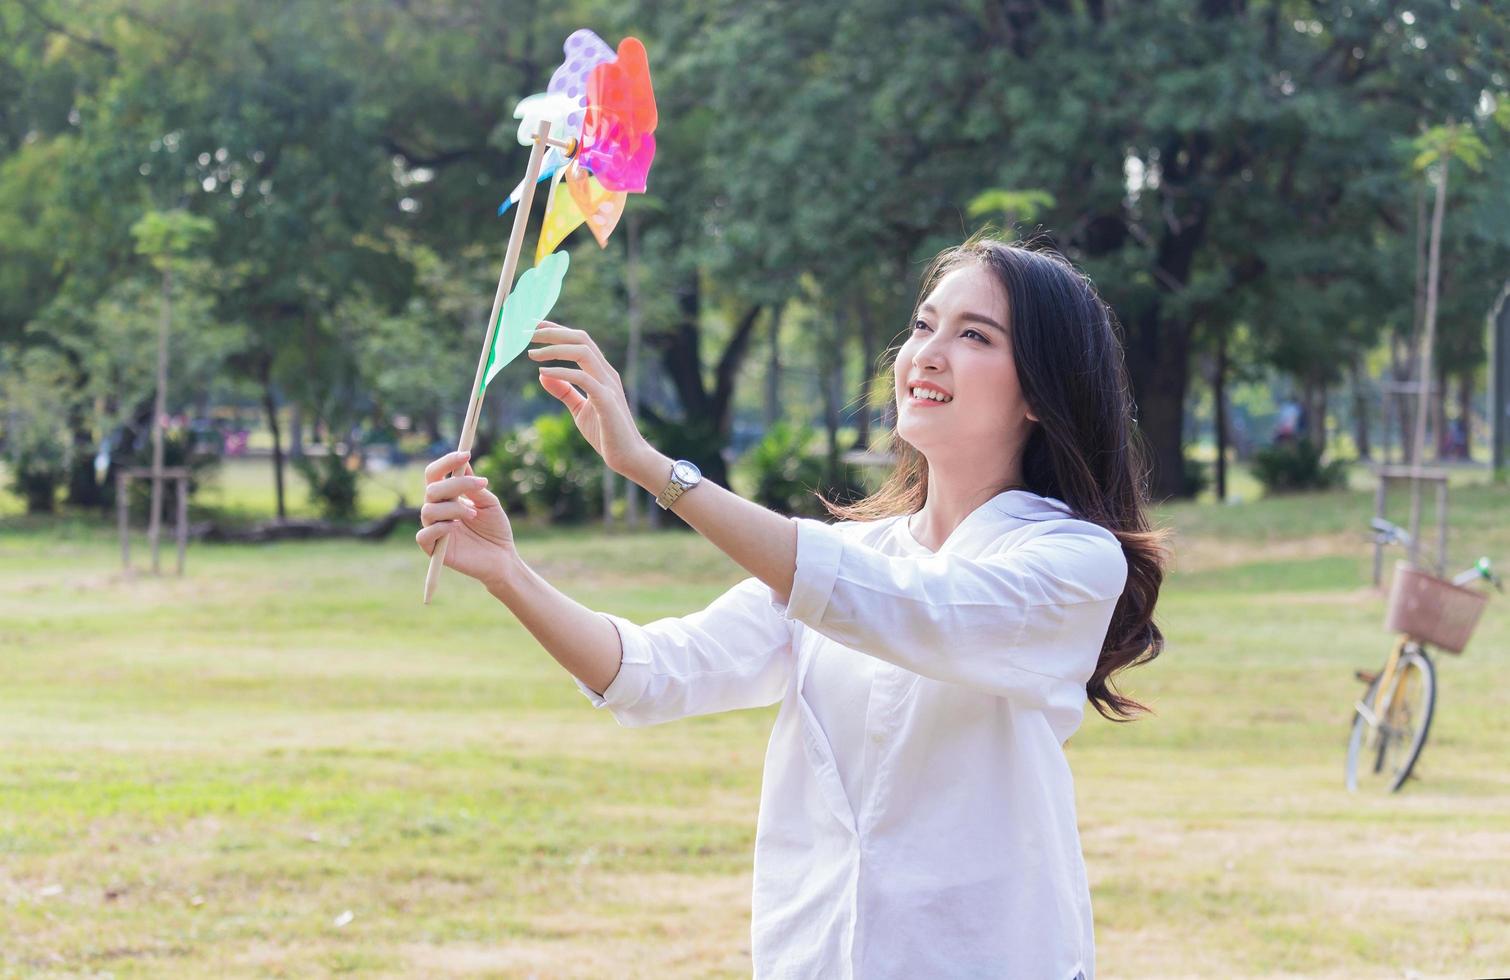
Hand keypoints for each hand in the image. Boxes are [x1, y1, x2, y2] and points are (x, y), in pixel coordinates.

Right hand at [415, 450, 516, 589]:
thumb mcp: (488, 502)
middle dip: (456, 484)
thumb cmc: (495, 529)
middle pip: (432, 489)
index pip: (435, 474)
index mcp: (447, 497)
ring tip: (475, 514)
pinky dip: (439, 528)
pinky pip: (423, 535)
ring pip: (428, 510)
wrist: (503, 557)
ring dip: (454, 508)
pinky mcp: (434, 550)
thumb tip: (463, 464)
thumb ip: (473, 486)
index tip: (467, 454)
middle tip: (482, 485)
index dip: (447, 461)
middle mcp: (437, 511)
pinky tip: (455, 528)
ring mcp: (434, 530)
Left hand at [527, 322, 652, 476]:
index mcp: (601, 373)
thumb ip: (564, 391)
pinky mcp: (606, 401)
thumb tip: (542, 374)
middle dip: (553, 332)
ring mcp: (608, 385)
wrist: (628, 456)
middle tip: (528, 332)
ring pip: (582, 351)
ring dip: (555, 348)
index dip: (557, 330)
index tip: (534, 326)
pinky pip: (583, 378)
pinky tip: (543, 372)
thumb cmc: (606, 433)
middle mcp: (606, 373)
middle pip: (581, 338)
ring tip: (532, 353)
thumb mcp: (579, 409)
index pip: (579, 341)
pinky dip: (561, 372)